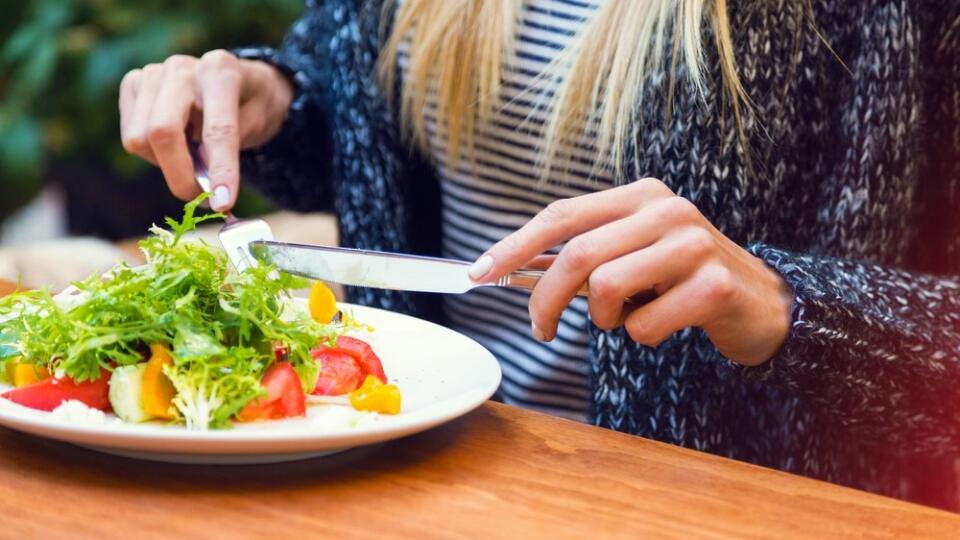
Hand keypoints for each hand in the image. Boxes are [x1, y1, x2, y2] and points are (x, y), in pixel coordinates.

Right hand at [119, 50, 293, 209]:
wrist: (235, 79)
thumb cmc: (250, 103)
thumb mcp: (260, 121)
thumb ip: (234, 144)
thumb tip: (207, 177)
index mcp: (220, 70)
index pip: (217, 129)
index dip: (221, 169)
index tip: (223, 202)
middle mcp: (181, 67)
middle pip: (162, 132)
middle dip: (181, 177)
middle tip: (202, 198)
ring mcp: (151, 73)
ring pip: (140, 140)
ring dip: (167, 164)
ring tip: (192, 156)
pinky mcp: (131, 84)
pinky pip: (130, 138)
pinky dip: (153, 153)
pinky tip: (176, 141)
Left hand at [467, 179, 792, 365]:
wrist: (760, 301)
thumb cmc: (681, 278)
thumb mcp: (635, 253)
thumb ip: (586, 254)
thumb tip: (513, 269)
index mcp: (640, 196)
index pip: (562, 215)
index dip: (515, 245)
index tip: (479, 273)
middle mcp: (666, 210)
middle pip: (578, 255)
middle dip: (545, 300)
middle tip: (541, 328)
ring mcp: (692, 245)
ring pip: (606, 289)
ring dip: (605, 320)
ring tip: (627, 318)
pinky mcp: (713, 285)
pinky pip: (644, 325)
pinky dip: (642, 337)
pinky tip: (667, 325)